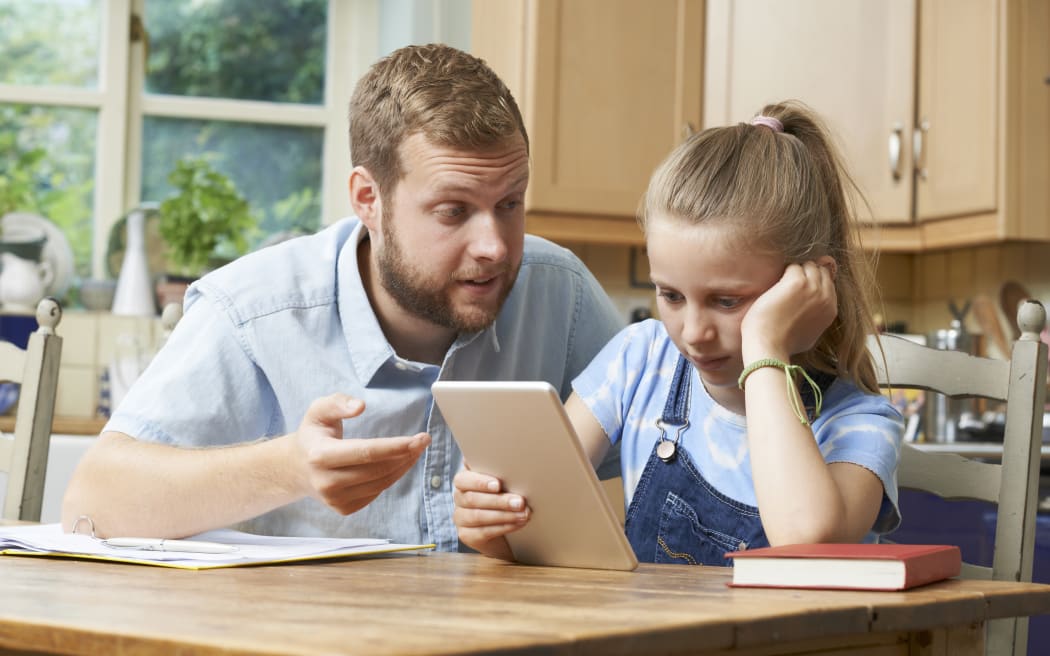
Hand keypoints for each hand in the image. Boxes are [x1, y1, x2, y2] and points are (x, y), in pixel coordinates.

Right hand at [292, 394, 430, 514]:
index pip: (366, 453)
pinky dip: (392, 477)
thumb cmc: (314, 435)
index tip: (419, 439)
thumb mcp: (318, 411)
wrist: (297, 468)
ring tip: (415, 450)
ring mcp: (335, 499)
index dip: (395, 446)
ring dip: (404, 466)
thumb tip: (360, 406)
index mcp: (320, 456)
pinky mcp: (343, 509)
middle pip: (378, 470)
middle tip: (423, 440)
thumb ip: (338, 403)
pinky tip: (398, 463)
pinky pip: (377, 492)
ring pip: (381, 483)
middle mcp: (326, 482)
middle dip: (406, 455)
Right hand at [452, 467, 529, 559]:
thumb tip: (516, 469)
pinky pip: (483, 532)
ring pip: (478, 516)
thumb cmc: (503, 494)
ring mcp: (460, 517)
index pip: (462, 480)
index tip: (498, 485)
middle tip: (520, 502)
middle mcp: (459, 498)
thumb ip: (502, 474)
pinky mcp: (466, 535)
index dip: (479, 482)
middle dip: (499, 501)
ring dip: (504, 515)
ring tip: (524, 514)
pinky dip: (503, 527)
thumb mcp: (502, 482)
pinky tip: (518, 523)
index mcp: (464, 479)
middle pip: (472, 499)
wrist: (502, 524)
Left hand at [740, 258, 837, 362]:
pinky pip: (792, 267)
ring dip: (794, 272)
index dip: (814, 281)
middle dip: (806, 273)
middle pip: (820, 271)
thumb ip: (817, 316)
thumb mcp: (811, 332)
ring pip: (807, 266)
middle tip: (789, 284)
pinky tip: (775, 285)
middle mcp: (825, 296)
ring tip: (780, 286)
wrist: (770, 346)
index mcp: (831, 309)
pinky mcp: (796, 282)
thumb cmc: (784, 343)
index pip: (828, 282)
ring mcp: (812, 288)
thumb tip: (815, 308)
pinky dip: (783, 273)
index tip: (801, 286)